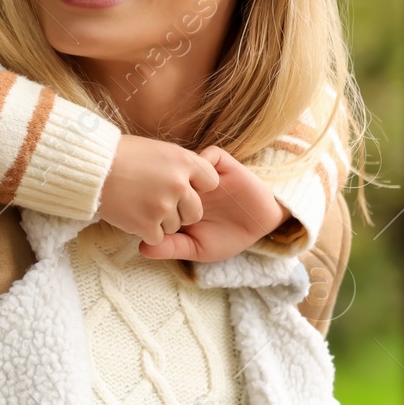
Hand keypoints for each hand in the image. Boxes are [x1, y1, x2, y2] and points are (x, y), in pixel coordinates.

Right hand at [98, 135, 219, 244]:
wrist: (89, 168)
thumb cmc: (120, 154)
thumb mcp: (158, 149)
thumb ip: (180, 164)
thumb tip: (193, 178)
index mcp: (183, 161)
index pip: (210, 182)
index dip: (196, 185)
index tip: (180, 186)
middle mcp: (177, 184)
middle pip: (194, 211)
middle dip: (180, 210)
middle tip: (157, 201)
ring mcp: (162, 206)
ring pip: (175, 226)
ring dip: (160, 221)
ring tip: (139, 205)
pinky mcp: (145, 224)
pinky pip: (157, 237)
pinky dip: (145, 231)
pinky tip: (132, 216)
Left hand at [139, 146, 288, 261]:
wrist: (261, 224)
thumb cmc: (225, 237)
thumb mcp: (198, 248)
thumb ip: (173, 247)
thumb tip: (142, 249)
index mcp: (173, 202)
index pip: (150, 192)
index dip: (145, 198)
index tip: (145, 210)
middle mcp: (185, 184)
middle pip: (161, 171)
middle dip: (158, 180)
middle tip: (160, 194)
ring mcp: (203, 174)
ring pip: (182, 160)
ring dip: (182, 169)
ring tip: (185, 189)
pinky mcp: (224, 166)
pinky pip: (210, 154)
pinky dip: (206, 162)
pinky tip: (209, 183)